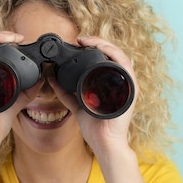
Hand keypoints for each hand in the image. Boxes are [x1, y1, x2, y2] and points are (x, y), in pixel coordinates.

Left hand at [52, 36, 137, 154]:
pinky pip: (125, 64)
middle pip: (112, 54)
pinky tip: (101, 48)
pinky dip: (113, 53)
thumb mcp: (76, 105)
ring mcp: (127, 85)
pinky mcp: (131, 88)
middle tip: (80, 39)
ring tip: (88, 41)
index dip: (93, 47)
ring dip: (104, 44)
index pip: (105, 59)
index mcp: (111, 85)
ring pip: (119, 55)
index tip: (77, 43)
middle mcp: (121, 82)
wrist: (105, 143)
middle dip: (97, 42)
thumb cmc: (95, 129)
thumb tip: (51, 77)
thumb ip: (65, 92)